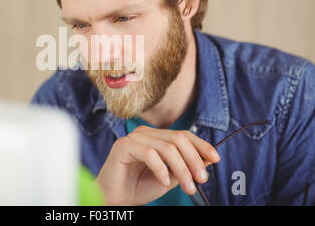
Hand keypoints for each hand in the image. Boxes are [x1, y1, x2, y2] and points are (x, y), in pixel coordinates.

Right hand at [95, 126, 219, 204]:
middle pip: (178, 139)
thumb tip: (209, 158)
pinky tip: (164, 182)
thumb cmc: (138, 187)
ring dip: (181, 169)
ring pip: (167, 147)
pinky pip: (150, 154)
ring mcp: (134, 137)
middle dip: (194, 160)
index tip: (215, 158)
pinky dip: (161, 169)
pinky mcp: (124, 145)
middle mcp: (145, 133)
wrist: (115, 199)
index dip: (201, 145)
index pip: (183, 135)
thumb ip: (185, 166)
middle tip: (202, 179)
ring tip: (187, 186)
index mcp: (155, 137)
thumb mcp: (169, 177)